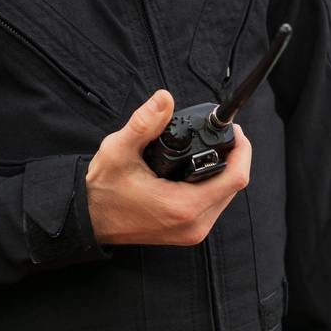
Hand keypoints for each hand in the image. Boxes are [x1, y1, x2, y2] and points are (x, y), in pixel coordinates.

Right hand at [86, 90, 250, 246]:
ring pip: (225, 195)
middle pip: (234, 185)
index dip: (241, 149)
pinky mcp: (188, 232)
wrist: (89, 219)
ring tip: (205, 148)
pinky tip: (195, 167)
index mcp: (183, 206)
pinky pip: (213, 204)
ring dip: (222, 170)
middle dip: (232, 156)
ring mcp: (192, 231)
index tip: (232, 129)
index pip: (235, 178)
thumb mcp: (119, 150)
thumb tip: (164, 99)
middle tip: (216, 133)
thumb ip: (144, 124)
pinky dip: (210, 183)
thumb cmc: (103, 188)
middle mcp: (194, 224)